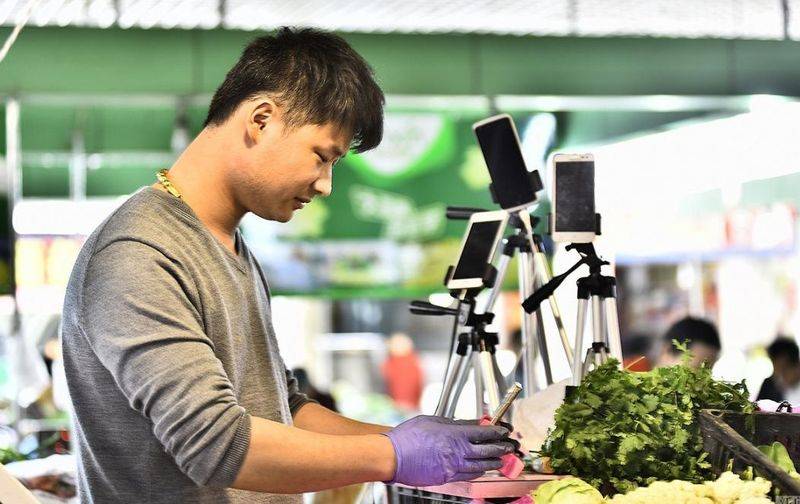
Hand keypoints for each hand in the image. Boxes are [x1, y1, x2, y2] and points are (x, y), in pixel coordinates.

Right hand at [383, 415, 515, 486]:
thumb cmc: (407, 437)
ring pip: (480, 466)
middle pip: (486, 450)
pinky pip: (467, 475)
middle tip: (510, 446)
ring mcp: (452, 467)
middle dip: (501, 448)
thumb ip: (453, 423)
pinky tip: (482, 469)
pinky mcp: (446, 478)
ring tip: (501, 459)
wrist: (392, 457)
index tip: (504, 430)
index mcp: (453, 434)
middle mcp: (456, 452)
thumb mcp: (432, 421)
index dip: (497, 431)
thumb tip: (469, 423)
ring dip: (493, 462)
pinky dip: (478, 471)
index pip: (483, 432)